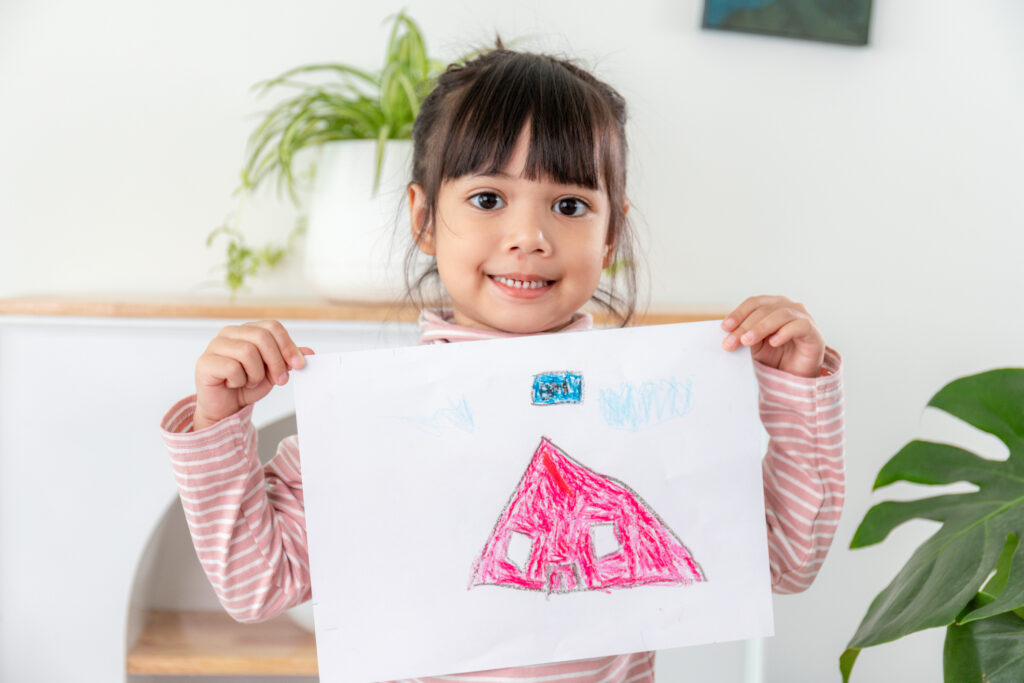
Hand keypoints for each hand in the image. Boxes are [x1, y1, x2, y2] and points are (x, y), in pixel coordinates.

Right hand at [193, 320, 313, 430]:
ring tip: (250, 382)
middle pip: (262, 337)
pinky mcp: (205, 362)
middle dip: (276, 361)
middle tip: (280, 380)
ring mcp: (215, 345)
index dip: (288, 345)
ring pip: (247, 352)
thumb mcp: (274, 372)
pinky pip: (232, 368)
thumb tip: (308, 352)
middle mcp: (230, 333)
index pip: (272, 327)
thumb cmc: (247, 386)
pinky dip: (239, 381)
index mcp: (247, 330)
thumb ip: (289, 360)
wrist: (227, 408)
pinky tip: (234, 384)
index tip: (298, 364)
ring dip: (256, 374)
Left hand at [721, 296, 824, 377]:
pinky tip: (773, 342)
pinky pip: (799, 326)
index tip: (725, 328)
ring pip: (780, 315)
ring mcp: (802, 317)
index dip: (738, 313)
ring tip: (747, 341)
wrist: (795, 376)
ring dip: (761, 328)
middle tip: (731, 342)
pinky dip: (785, 332)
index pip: (754, 303)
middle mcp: (788, 307)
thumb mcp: (754, 345)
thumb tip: (727, 333)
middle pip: (764, 310)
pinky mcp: (813, 331)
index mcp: (772, 305)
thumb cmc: (775, 357)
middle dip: (745, 326)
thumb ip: (744, 336)